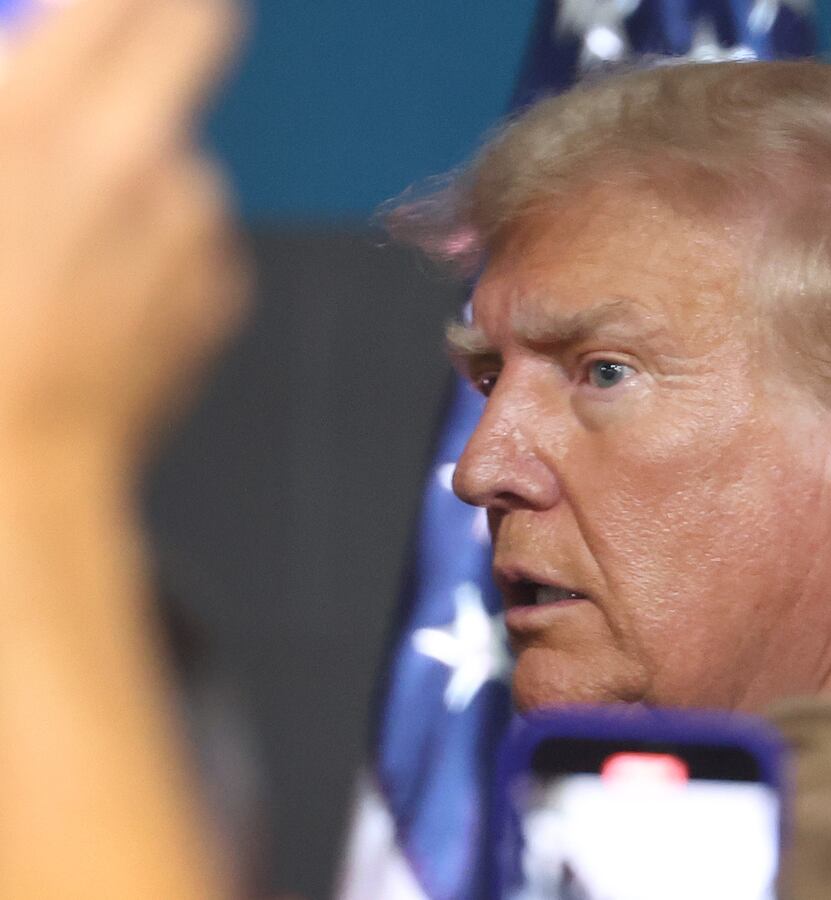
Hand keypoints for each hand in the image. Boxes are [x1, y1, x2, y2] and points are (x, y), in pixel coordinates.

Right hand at [0, 0, 244, 466]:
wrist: (7, 469)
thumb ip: (10, 103)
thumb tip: (26, 73)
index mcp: (44, 116)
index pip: (127, 0)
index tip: (127, 0)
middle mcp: (141, 157)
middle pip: (190, 35)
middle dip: (164, 26)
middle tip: (118, 54)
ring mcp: (192, 228)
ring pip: (170, 158)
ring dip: (128, 171)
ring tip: (46, 246)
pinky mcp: (218, 291)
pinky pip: (183, 238)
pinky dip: (146, 247)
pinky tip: (84, 300)